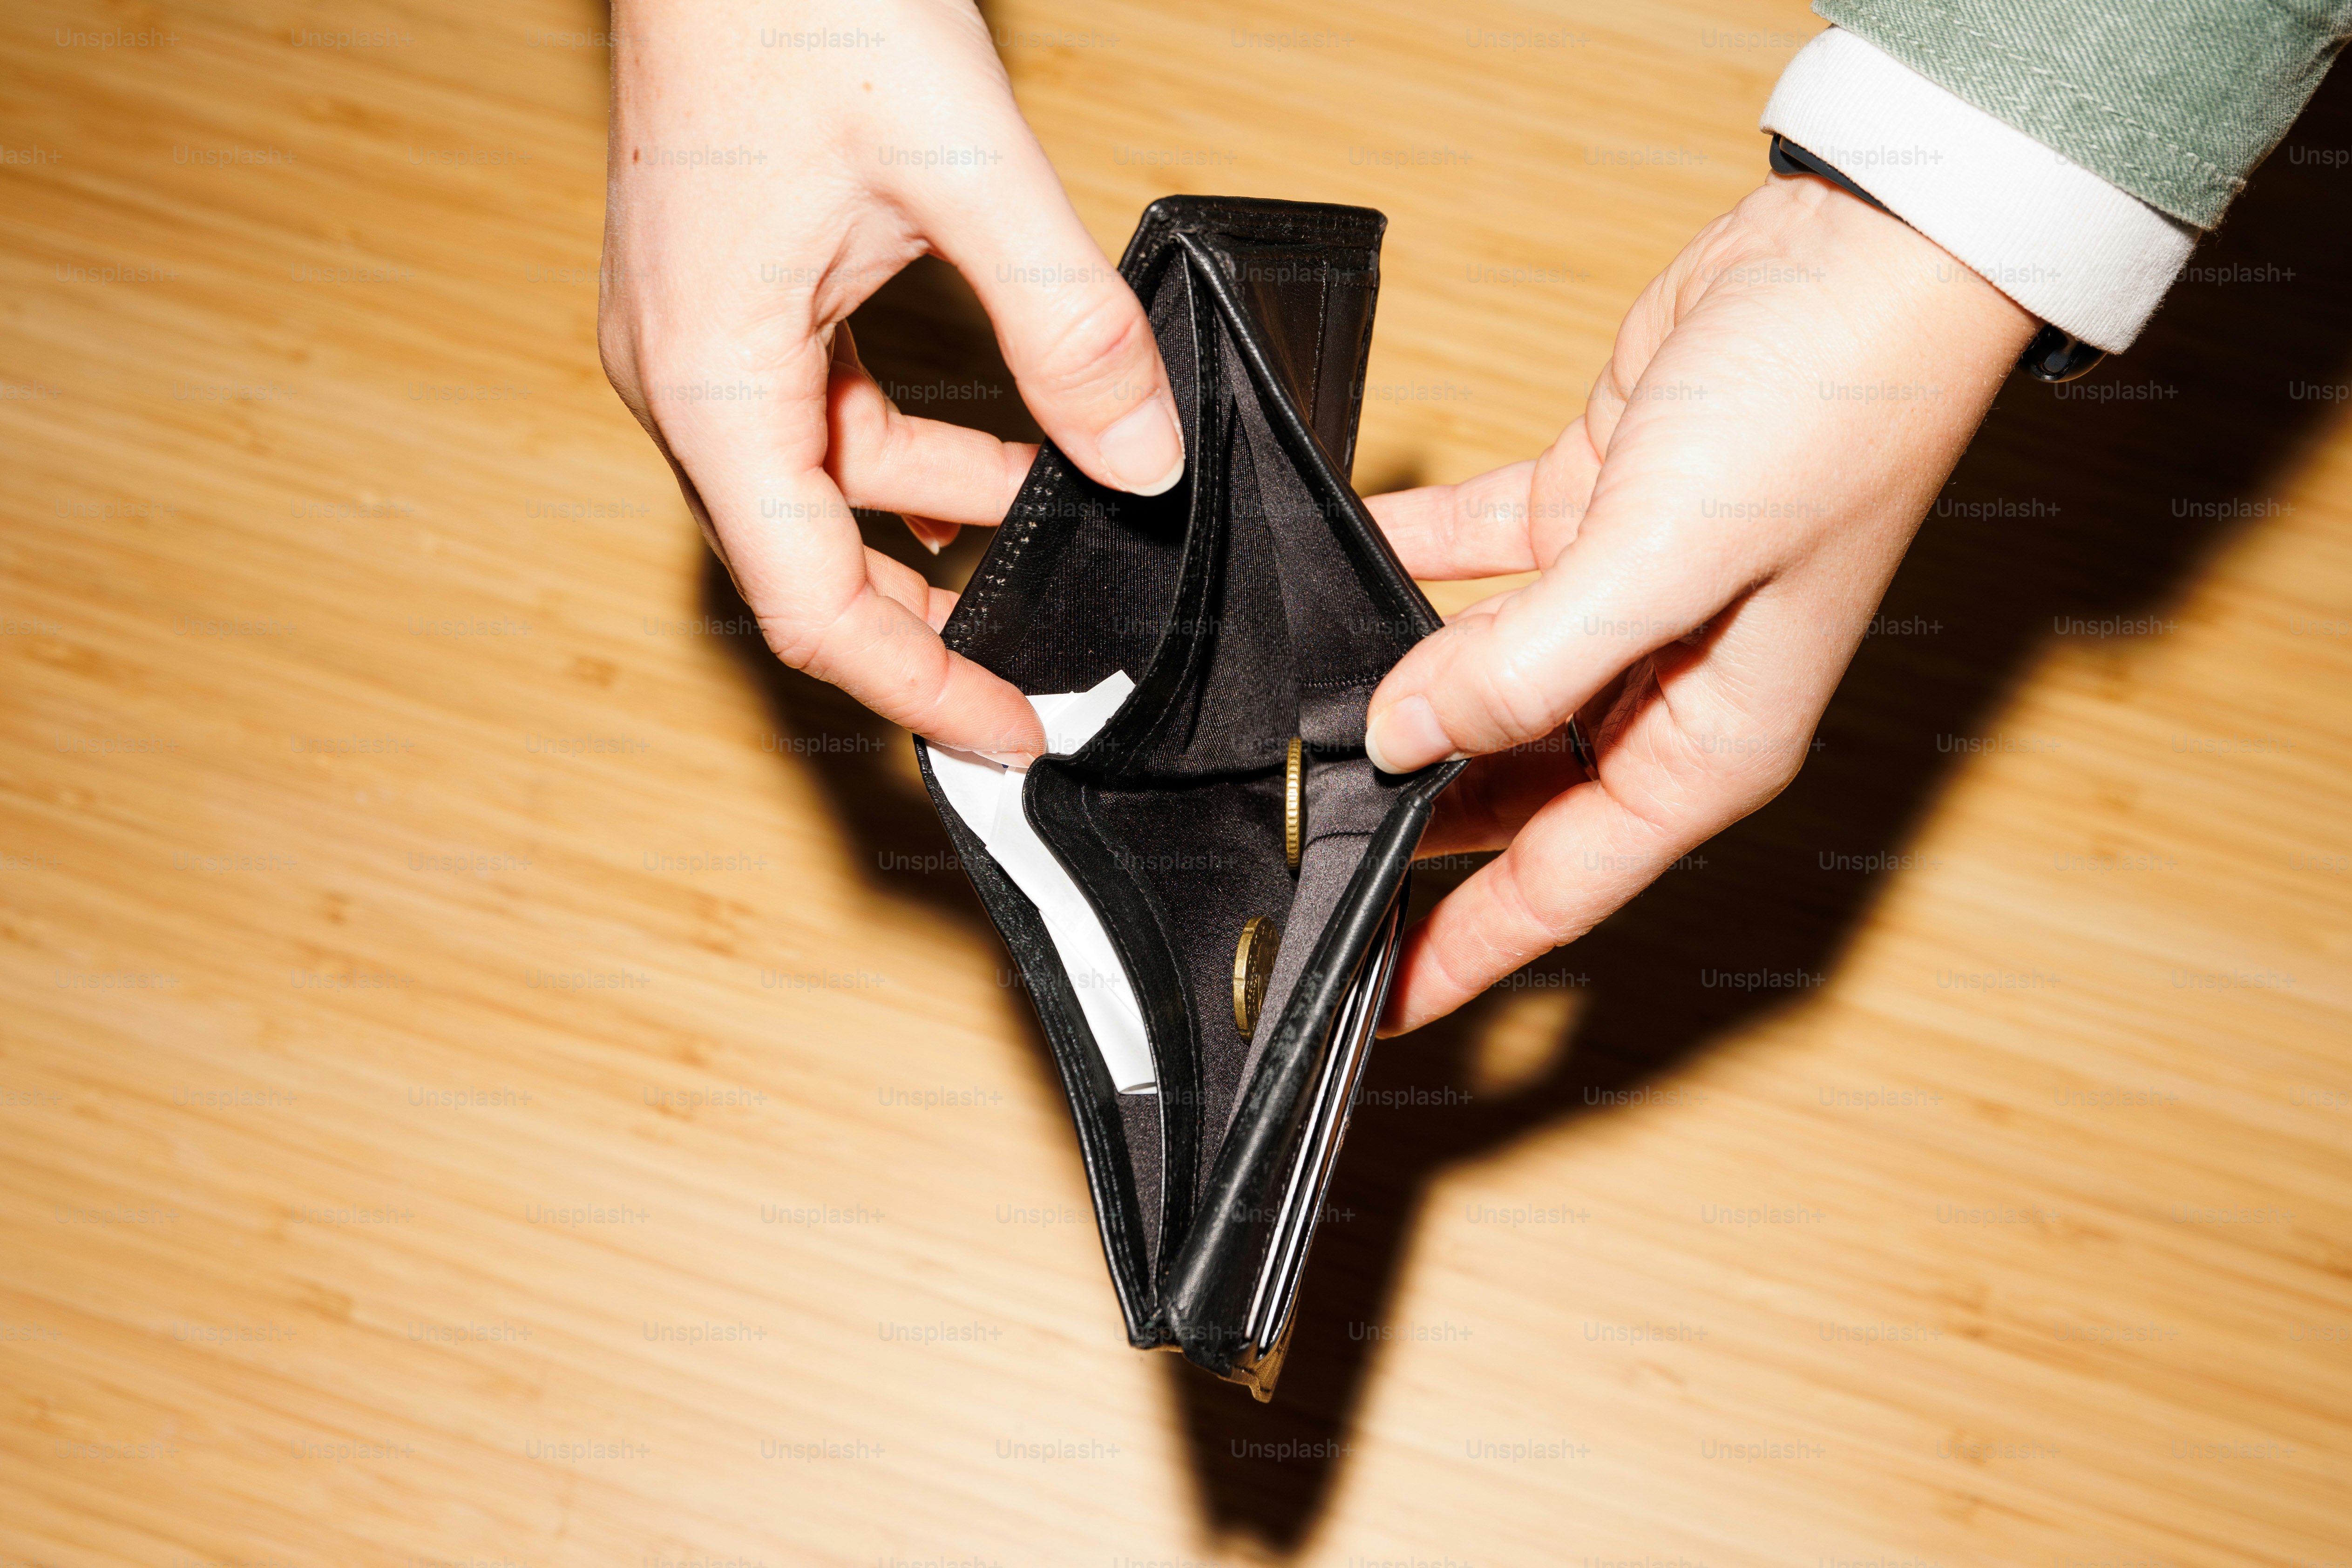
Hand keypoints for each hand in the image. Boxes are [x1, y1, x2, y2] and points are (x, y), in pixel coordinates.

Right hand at [599, 0, 1184, 762]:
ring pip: (824, 501)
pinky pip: (828, 427)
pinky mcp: (737, 309)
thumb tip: (1142, 458)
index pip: (808, 603)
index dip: (917, 689)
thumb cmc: (788, 0)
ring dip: (940, 533)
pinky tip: (1010, 457)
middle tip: (1045, 678)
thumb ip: (1062, 325)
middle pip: (808, 572)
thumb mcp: (961, 169)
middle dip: (929, 633)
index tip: (1011, 735)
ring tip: (1057, 554)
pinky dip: (919, 460)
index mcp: (711, 378)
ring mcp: (704, 346)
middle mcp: (686, 381)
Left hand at [1362, 174, 2034, 1032]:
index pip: (1555, 887)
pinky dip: (1408, 563)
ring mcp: (1626, 602)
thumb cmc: (1826, 418)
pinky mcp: (1593, 508)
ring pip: (1481, 685)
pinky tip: (1332, 572)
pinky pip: (1477, 560)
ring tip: (1282, 722)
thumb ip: (1525, 666)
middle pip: (1505, 796)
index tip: (1366, 1005)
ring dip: (1394, 695)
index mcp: (1704, 746)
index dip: (1458, 951)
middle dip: (1403, 818)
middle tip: (1283, 842)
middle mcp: (1664, 692)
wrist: (1871, 255)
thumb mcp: (1664, 563)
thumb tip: (1399, 736)